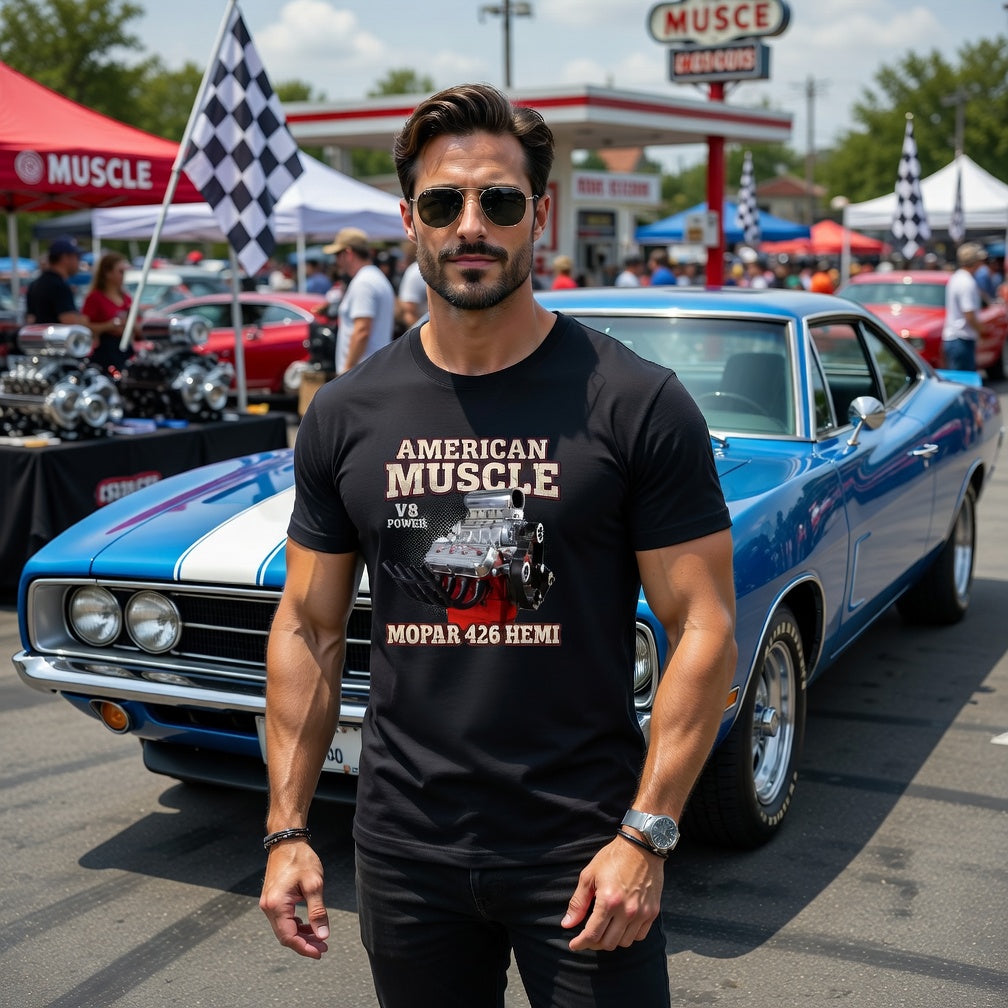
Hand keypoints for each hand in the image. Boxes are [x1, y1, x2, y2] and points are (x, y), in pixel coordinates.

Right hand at [259, 840, 330, 958]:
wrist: (287, 840)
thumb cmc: (300, 858)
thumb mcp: (314, 884)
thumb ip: (318, 911)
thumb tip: (322, 934)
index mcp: (276, 904)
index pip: (289, 937)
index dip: (305, 948)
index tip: (320, 952)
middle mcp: (268, 906)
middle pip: (285, 935)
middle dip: (304, 943)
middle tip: (323, 947)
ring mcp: (268, 903)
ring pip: (284, 928)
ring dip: (301, 935)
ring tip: (319, 937)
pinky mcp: (272, 899)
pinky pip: (283, 919)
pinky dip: (295, 925)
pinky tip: (308, 925)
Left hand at [560, 836, 664, 951]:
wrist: (642, 846)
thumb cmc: (613, 858)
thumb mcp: (589, 875)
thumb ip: (578, 902)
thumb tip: (567, 924)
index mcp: (608, 901)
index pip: (592, 934)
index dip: (580, 943)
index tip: (574, 945)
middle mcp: (627, 911)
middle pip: (608, 943)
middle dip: (594, 943)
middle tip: (587, 936)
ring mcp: (642, 913)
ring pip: (624, 942)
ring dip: (611, 940)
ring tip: (604, 930)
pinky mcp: (653, 912)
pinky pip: (639, 936)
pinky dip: (628, 936)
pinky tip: (621, 926)